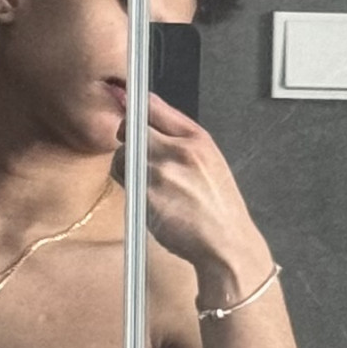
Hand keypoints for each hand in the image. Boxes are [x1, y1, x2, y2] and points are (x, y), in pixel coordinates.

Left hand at [112, 93, 272, 296]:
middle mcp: (178, 150)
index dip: (134, 107)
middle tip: (134, 155)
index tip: (126, 109)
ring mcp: (160, 172)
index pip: (154, 106)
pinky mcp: (146, 195)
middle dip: (127, 140)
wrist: (225, 241)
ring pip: (122, 156)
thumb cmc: (216, 206)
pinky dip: (128, 187)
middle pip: (131, 129)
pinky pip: (123, 181)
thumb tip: (147, 122)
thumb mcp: (208, 159)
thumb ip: (179, 139)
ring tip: (147, 184)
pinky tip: (146, 198)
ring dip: (125, 167)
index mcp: (196, 138)